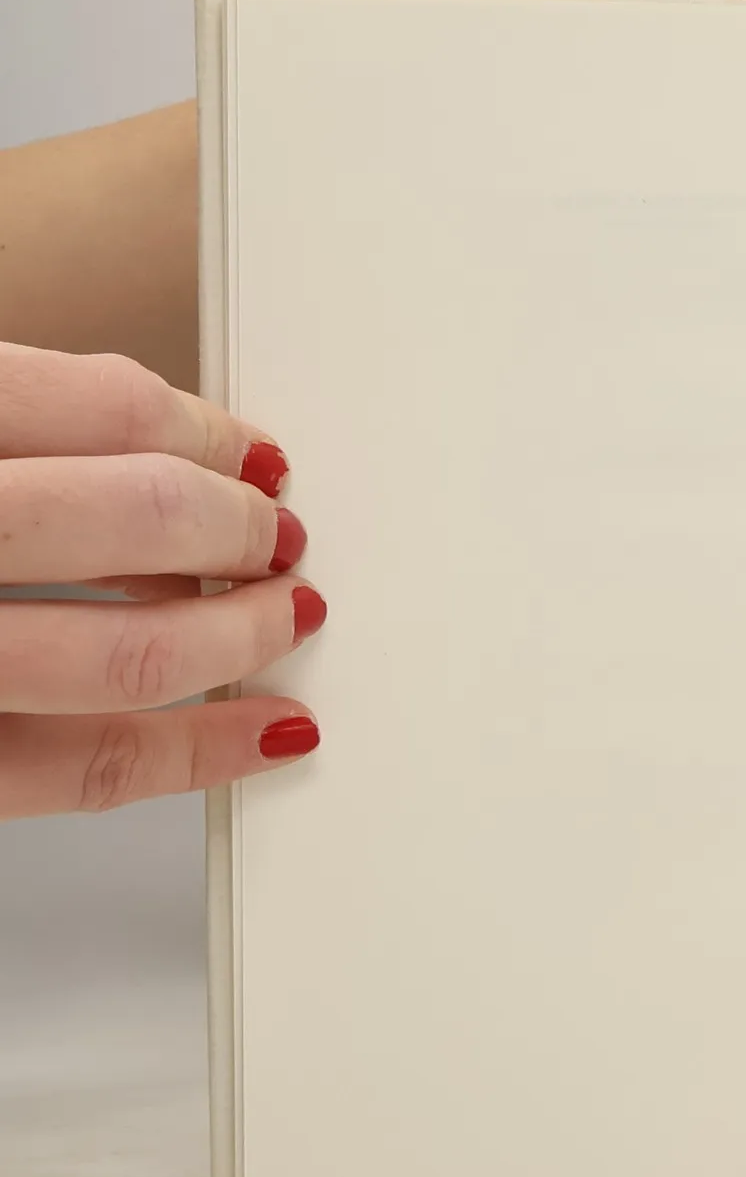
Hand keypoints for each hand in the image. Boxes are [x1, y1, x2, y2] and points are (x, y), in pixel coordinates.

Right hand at [0, 343, 325, 818]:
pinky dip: (198, 755)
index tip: (254, 455)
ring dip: (238, 635)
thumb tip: (163, 449)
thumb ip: (28, 429)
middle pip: (137, 518)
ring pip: (130, 654)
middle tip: (279, 537)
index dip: (207, 434)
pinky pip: (84, 769)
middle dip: (235, 528)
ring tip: (286, 616)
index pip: (105, 407)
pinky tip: (268, 731)